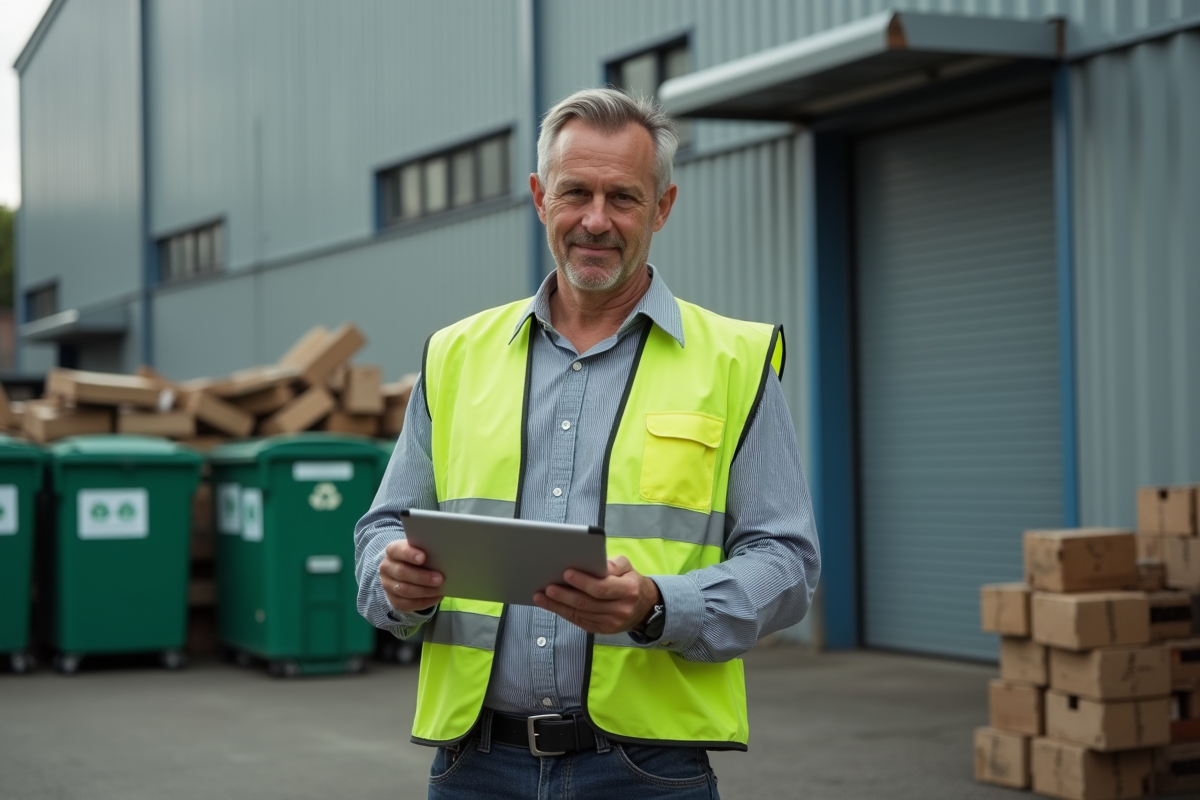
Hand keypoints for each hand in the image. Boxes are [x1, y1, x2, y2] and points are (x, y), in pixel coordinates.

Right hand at [380, 539, 443, 612]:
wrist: (407, 571)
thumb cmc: (418, 557)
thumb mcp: (420, 550)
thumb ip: (427, 551)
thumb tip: (443, 556)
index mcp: (392, 551)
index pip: (397, 550)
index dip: (409, 554)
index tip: (423, 557)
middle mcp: (387, 567)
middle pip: (401, 572)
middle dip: (422, 577)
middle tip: (440, 579)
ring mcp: (388, 585)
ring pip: (404, 590)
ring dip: (424, 591)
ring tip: (440, 589)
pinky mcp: (393, 599)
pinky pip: (407, 604)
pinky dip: (424, 602)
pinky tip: (436, 597)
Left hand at [533, 556, 659, 634]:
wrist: (645, 608)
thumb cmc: (631, 582)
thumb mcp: (628, 568)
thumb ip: (613, 564)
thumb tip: (594, 563)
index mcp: (628, 591)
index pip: (601, 588)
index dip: (582, 582)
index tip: (566, 573)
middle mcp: (620, 610)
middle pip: (587, 603)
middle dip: (564, 595)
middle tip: (547, 587)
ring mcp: (611, 623)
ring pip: (580, 615)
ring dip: (558, 606)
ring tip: (541, 597)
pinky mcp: (603, 630)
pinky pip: (580, 622)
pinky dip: (564, 614)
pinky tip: (552, 606)